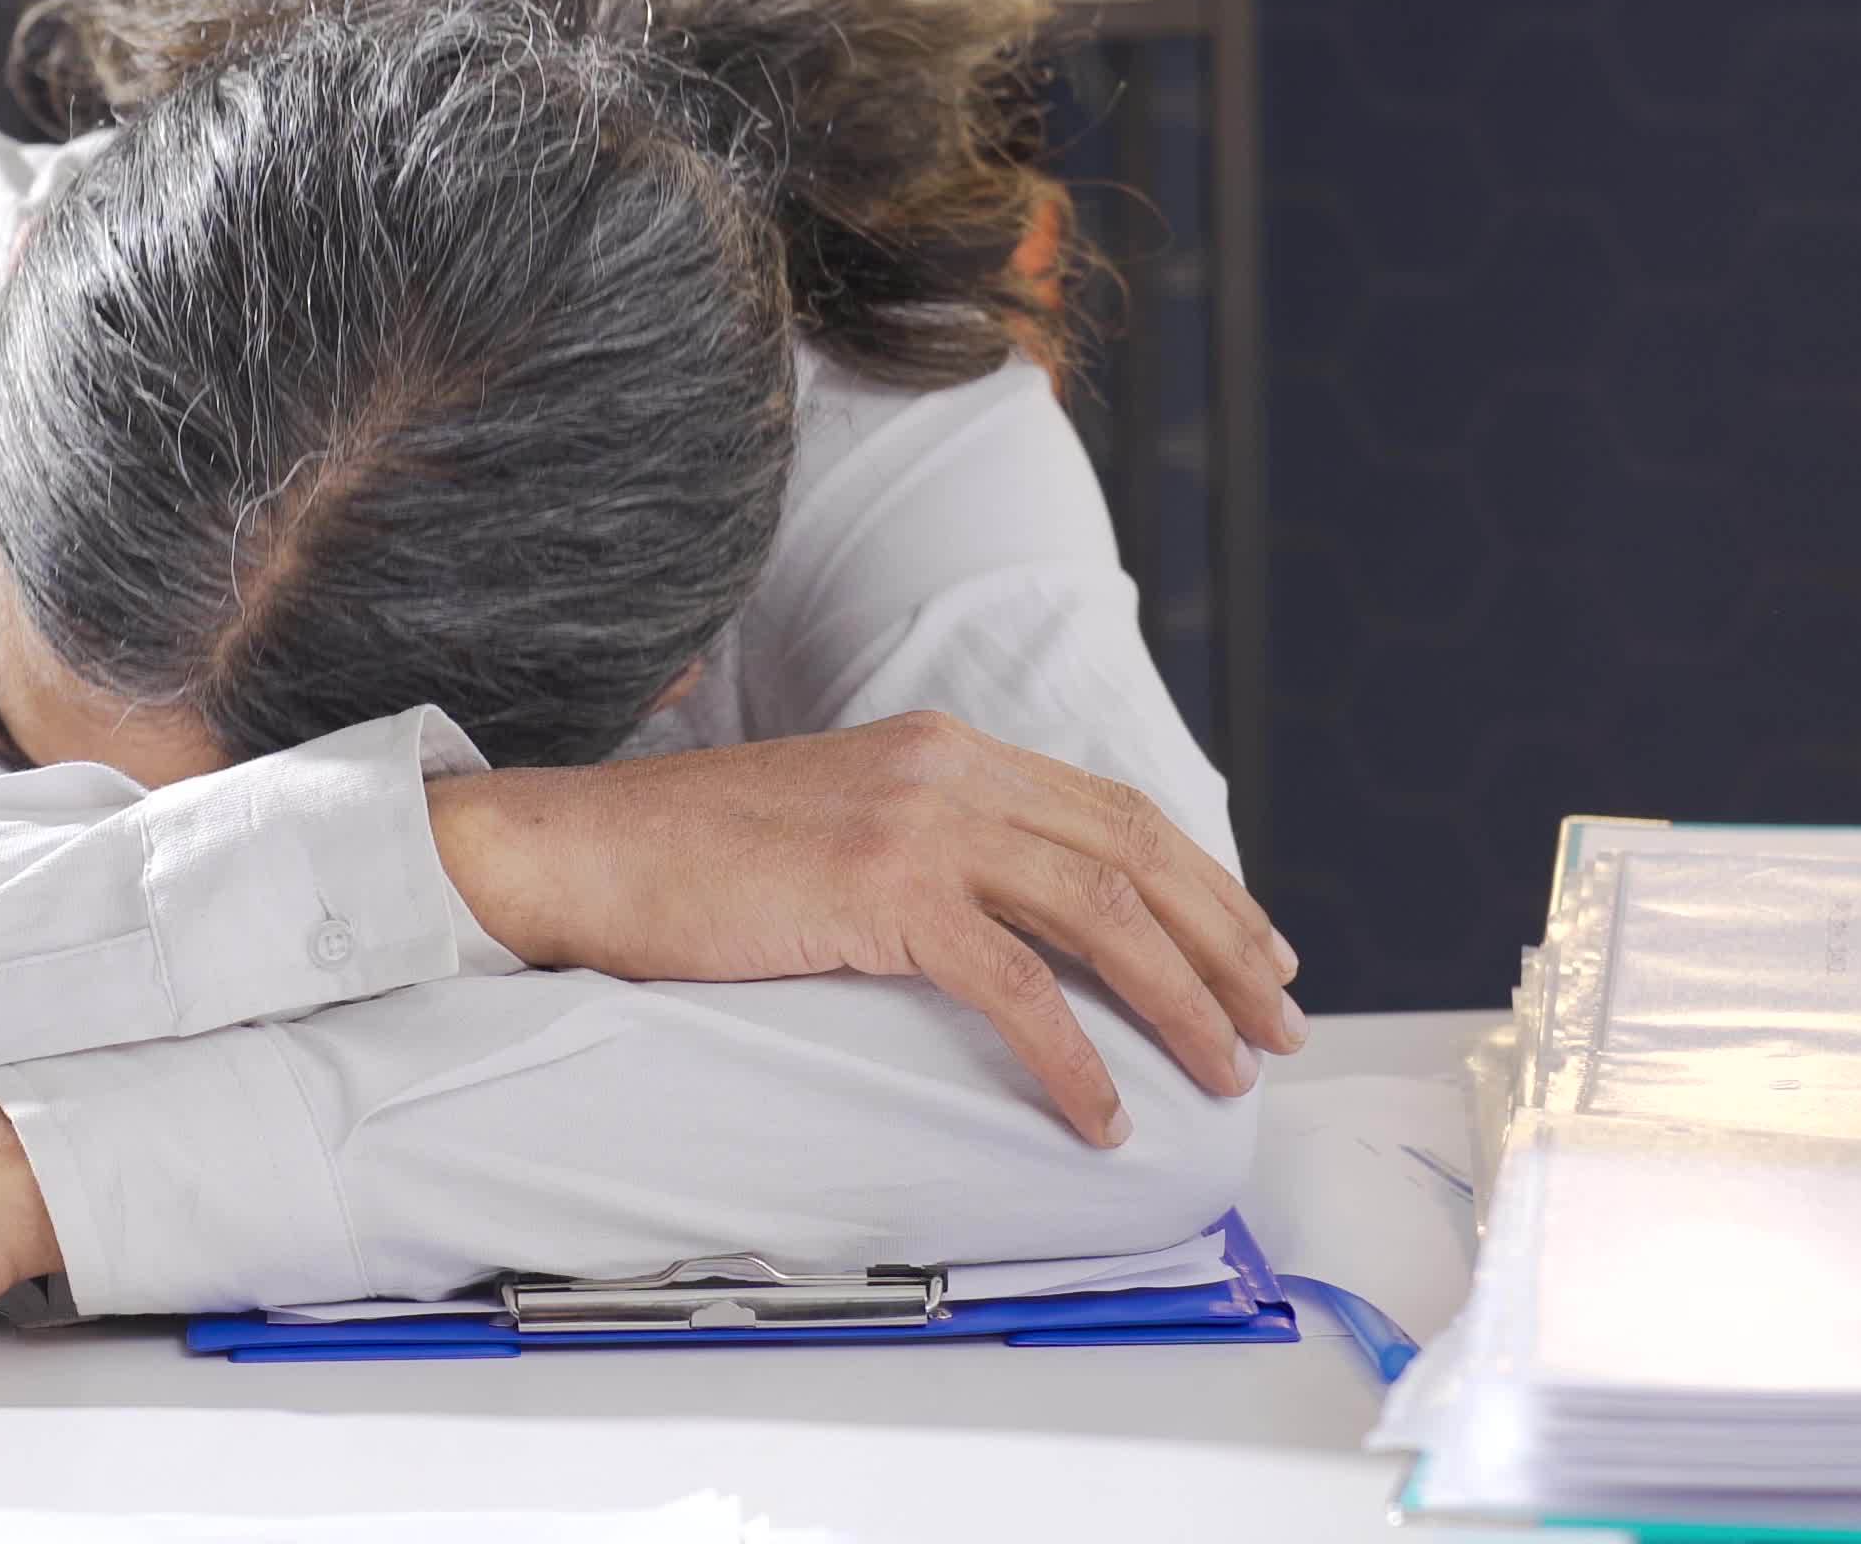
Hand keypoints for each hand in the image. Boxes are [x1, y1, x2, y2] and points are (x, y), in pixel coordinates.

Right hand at [428, 709, 1301, 1146]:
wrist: (584, 849)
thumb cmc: (690, 858)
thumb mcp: (836, 822)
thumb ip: (926, 845)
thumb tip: (1008, 926)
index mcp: (944, 747)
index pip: (1112, 811)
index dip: (1202, 883)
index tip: (1254, 951)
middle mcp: (948, 767)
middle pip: (1134, 853)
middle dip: (1225, 944)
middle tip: (1276, 1023)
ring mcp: (916, 821)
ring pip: (1099, 911)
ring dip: (1181, 1000)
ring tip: (1222, 1072)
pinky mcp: (879, 887)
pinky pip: (1014, 982)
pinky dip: (1074, 1055)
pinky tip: (1100, 1112)